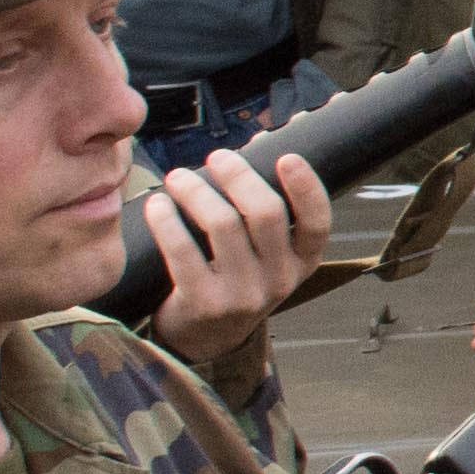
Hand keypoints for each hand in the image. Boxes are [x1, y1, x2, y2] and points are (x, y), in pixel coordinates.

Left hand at [136, 143, 337, 359]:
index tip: (286, 157)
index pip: (317, 223)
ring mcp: (242, 295)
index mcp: (301, 263)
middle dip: (238, 175)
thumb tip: (262, 137)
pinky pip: (183, 251)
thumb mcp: (265, 252)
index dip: (306, 188)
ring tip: (179, 177)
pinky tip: (157, 205)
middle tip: (217, 157)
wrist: (205, 337)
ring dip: (196, 191)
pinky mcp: (204, 303)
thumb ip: (266, 201)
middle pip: (265, 214)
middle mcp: (279, 280)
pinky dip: (166, 221)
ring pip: (222, 225)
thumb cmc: (236, 276)